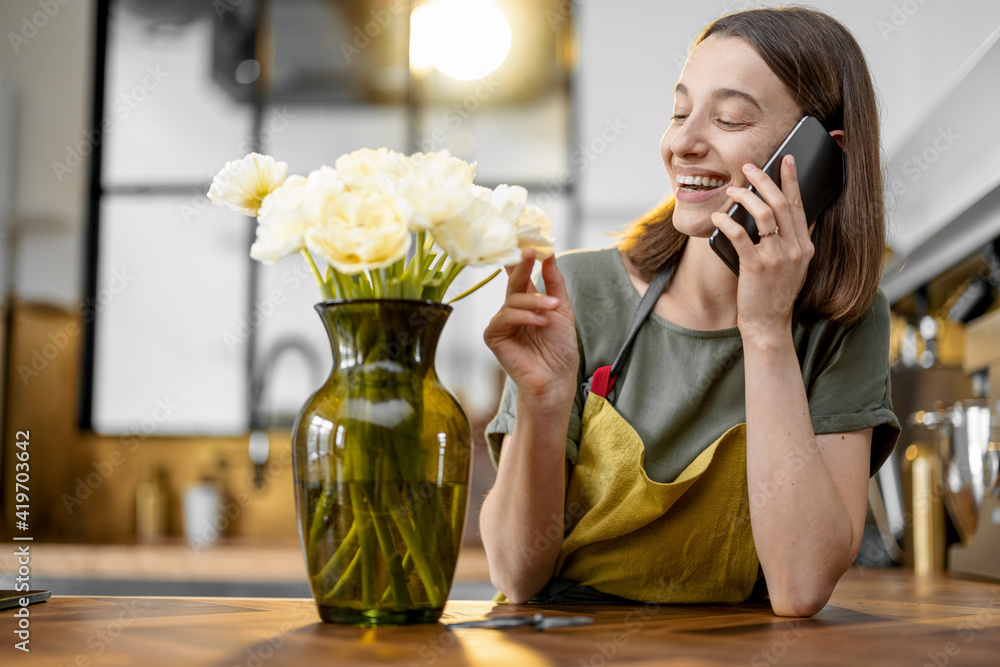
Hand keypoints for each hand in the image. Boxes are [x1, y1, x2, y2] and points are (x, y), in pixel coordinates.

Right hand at [483, 249, 578, 408]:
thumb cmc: (560, 348)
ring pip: (512, 300)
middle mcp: (512, 311)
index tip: (528, 242)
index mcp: (527, 304)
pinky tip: (539, 322)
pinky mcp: (493, 336)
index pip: (520, 277)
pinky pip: (505, 317)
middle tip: (530, 251)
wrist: (556, 378)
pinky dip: (524, 317)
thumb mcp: (562, 309)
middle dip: (522, 266)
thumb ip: (554, 282)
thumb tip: (550, 254)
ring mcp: (502, 324)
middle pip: (513, 283)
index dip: (521, 260)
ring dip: (535, 302)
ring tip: (552, 309)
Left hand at [711, 155, 814, 341]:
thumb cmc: (775, 294)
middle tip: (749, 166)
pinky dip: (728, 222)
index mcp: (805, 246)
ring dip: (746, 197)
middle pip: (781, 204)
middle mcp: (795, 249)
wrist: (768, 325)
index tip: (785, 160)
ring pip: (764, 214)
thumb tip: (796, 215)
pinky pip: (741, 235)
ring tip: (732, 189)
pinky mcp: (756, 267)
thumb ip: (796, 242)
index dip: (792, 180)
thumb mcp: (796, 267)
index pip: (799, 205)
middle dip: (764, 180)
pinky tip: (719, 216)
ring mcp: (777, 258)